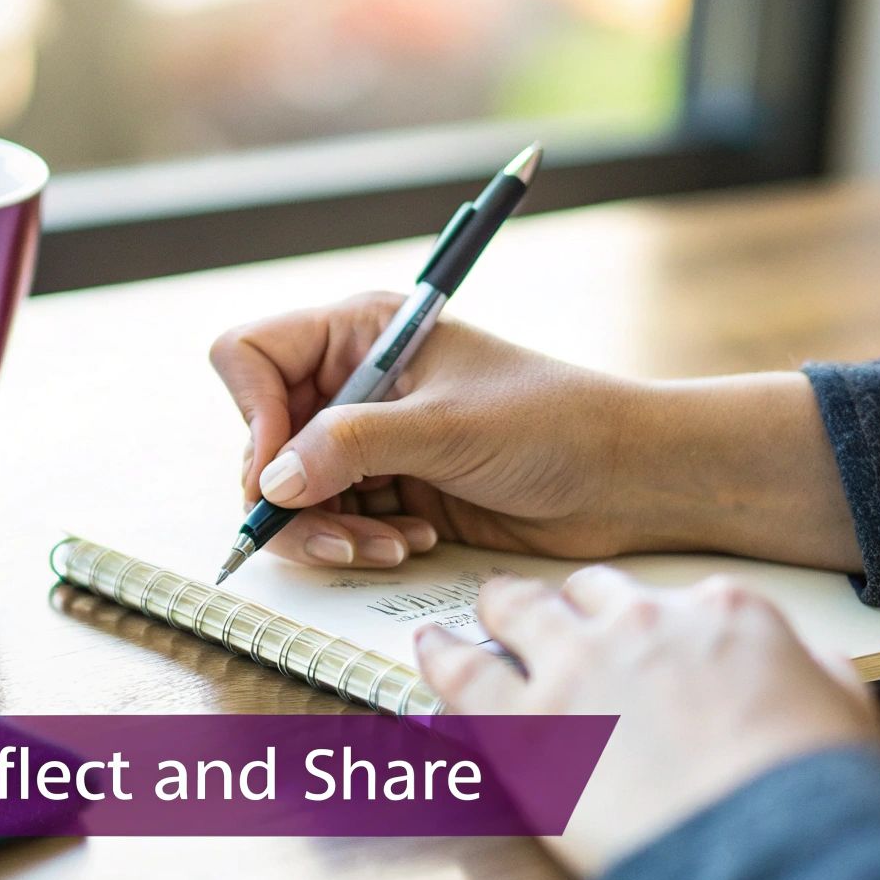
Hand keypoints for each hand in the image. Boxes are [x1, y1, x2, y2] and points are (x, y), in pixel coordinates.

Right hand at [209, 293, 860, 570]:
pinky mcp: (392, 486)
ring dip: (329, 530)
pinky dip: (359, 542)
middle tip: (338, 536)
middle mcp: (355, 381)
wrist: (627, 477)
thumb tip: (272, 484)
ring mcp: (370, 438)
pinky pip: (335, 521)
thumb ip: (350, 447)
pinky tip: (412, 542)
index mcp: (362, 333)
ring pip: (294, 492)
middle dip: (293, 497)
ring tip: (386, 546)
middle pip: (264, 440)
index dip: (254, 417)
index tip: (285, 470)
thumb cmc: (555, 423)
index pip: (251, 358)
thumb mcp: (446, 427)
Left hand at [415, 568, 879, 877]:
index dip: (644, 616)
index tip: (635, 631)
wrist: (766, 842)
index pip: (665, 594)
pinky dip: (440, 655)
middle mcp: (640, 622)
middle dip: (570, 604)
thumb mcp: (840, 702)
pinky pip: (462, 672)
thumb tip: (801, 662)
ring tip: (478, 615)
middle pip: (586, 591)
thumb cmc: (811, 787)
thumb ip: (810, 666)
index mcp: (719, 612)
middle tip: (552, 619)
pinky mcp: (523, 722)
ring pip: (515, 609)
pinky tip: (429, 649)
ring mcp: (575, 665)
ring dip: (498, 610)